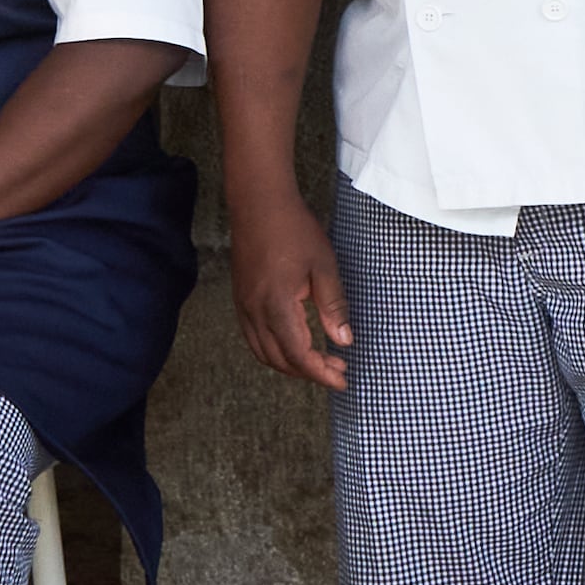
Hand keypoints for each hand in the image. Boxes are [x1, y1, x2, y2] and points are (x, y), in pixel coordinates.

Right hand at [229, 191, 353, 390]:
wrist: (259, 204)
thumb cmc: (294, 230)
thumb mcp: (323, 266)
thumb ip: (333, 306)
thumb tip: (344, 341)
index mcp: (277, 305)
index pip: (299, 355)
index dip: (321, 373)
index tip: (342, 380)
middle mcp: (255, 312)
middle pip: (280, 360)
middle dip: (309, 372)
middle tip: (337, 369)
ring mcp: (244, 307)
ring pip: (264, 353)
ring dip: (291, 364)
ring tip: (319, 361)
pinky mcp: (240, 300)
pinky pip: (254, 339)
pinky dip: (274, 351)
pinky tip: (294, 344)